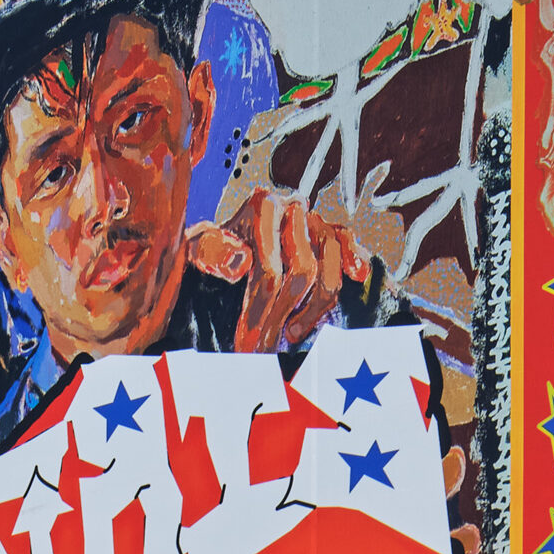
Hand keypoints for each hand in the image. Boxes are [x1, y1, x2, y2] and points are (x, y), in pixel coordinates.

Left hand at [193, 183, 377, 352]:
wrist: (225, 245)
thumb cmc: (212, 251)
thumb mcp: (197, 249)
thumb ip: (210, 251)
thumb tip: (242, 260)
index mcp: (262, 206)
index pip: (270, 271)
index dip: (260, 311)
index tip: (247, 342)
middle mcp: (293, 207)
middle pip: (304, 272)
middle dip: (283, 315)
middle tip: (263, 347)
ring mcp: (315, 221)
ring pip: (330, 269)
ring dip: (314, 309)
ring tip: (291, 333)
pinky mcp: (332, 234)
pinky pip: (349, 245)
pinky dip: (355, 260)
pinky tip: (356, 276)